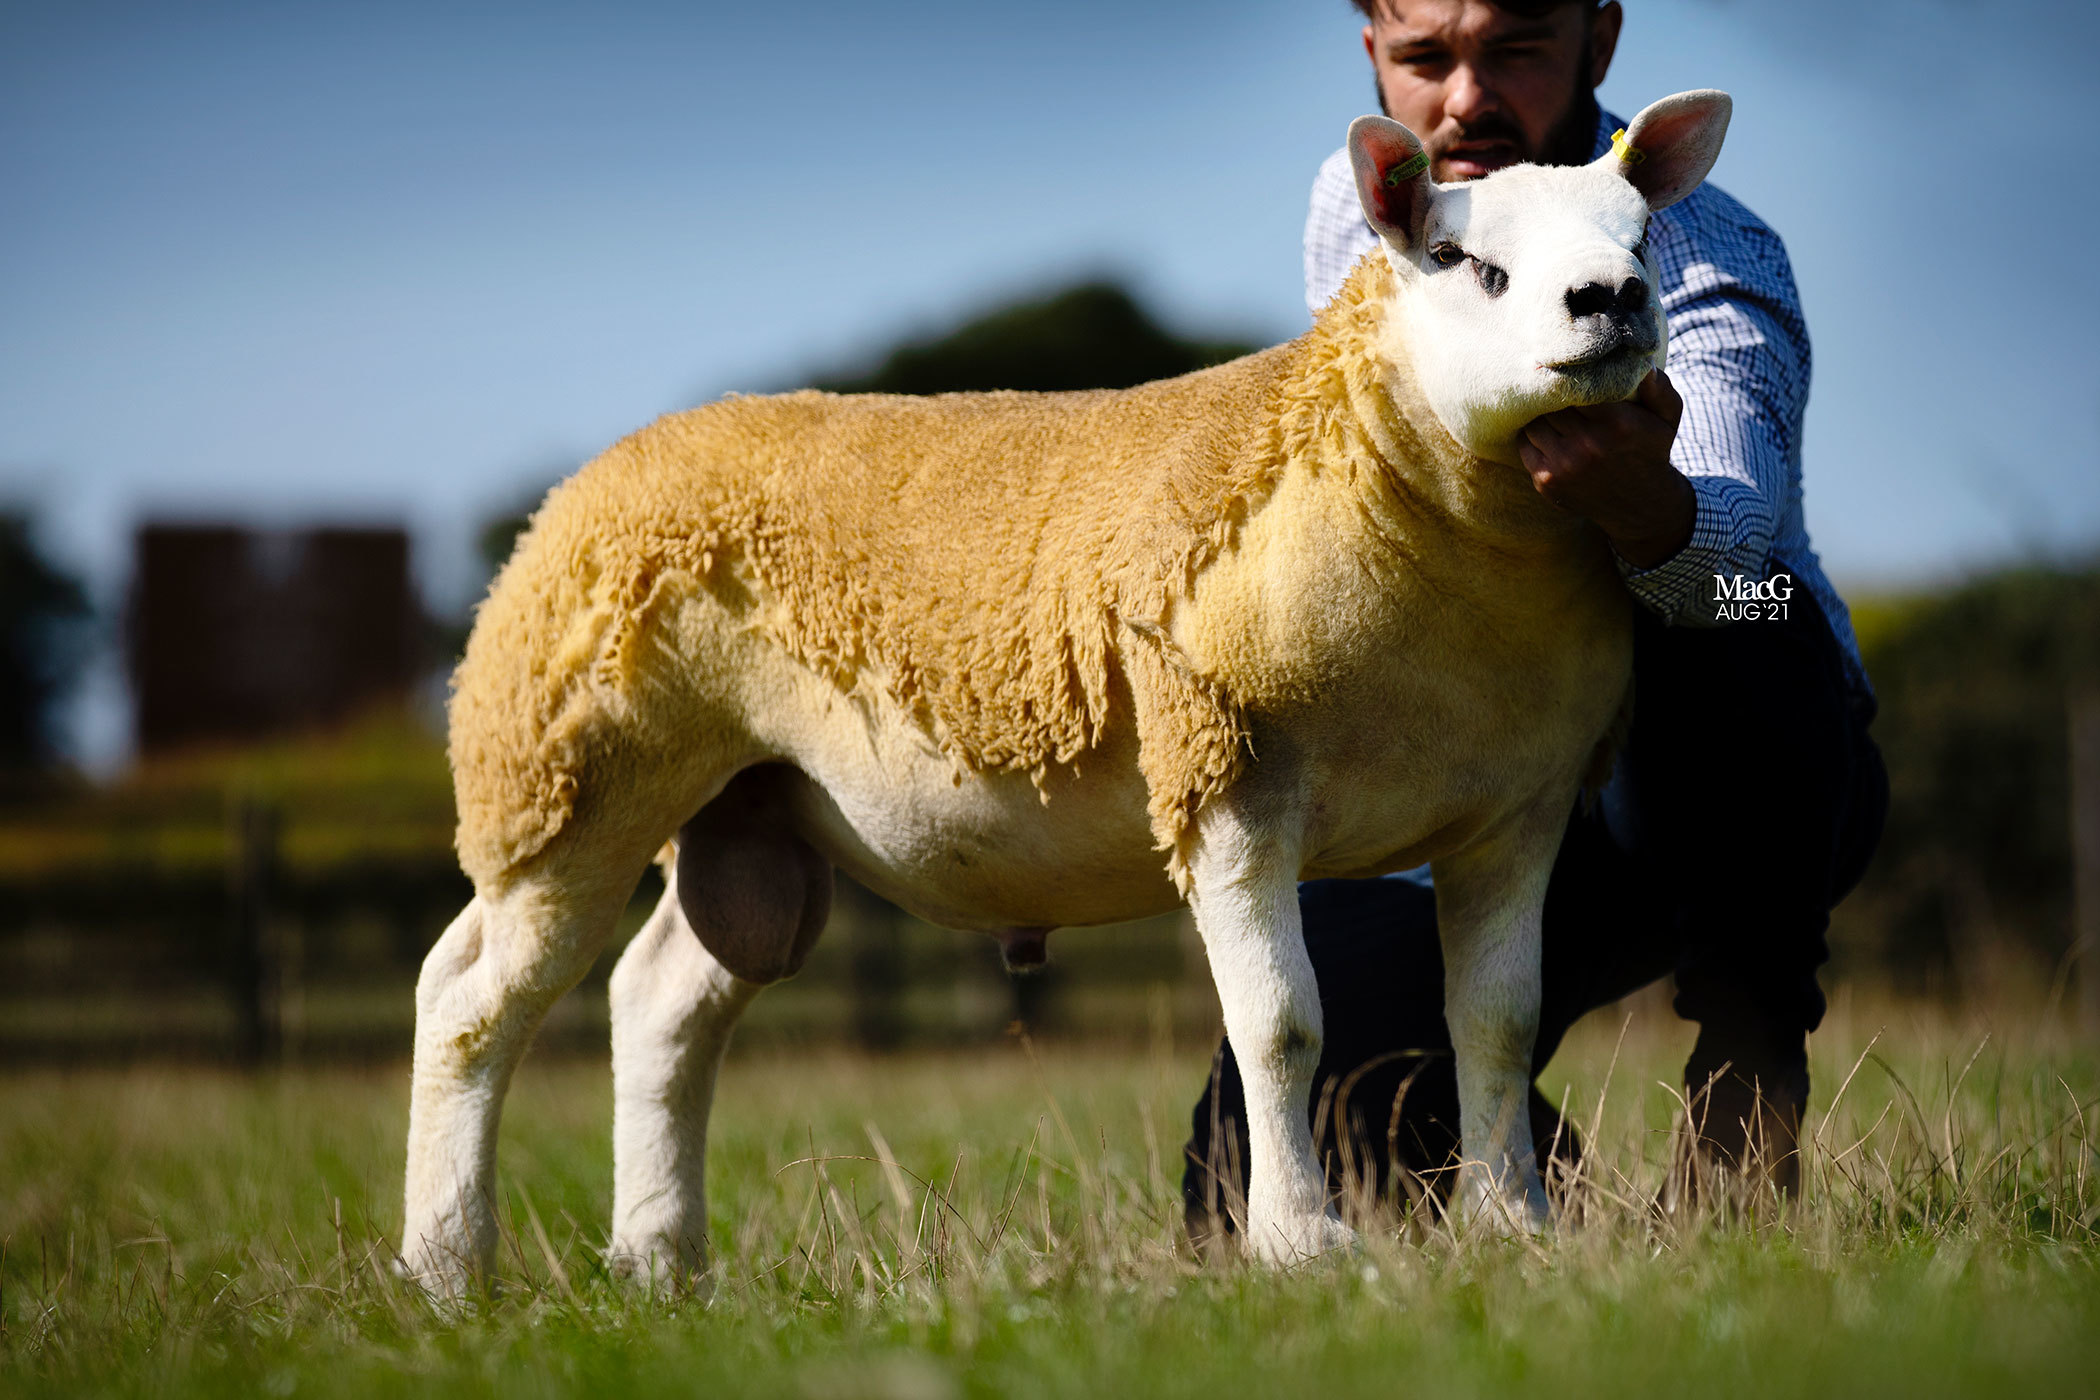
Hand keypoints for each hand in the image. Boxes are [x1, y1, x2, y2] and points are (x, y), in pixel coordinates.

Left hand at [1518, 368, 1693, 568]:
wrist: (1640, 505)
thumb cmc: (1651, 451)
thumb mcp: (1667, 418)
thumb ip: (1660, 388)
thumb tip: (1644, 366)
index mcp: (1616, 424)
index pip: (1578, 386)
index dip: (1571, 378)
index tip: (1570, 372)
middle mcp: (1587, 445)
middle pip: (1552, 403)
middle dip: (1554, 396)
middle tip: (1555, 388)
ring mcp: (1564, 465)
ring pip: (1534, 423)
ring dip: (1541, 416)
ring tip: (1552, 411)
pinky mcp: (1546, 481)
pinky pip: (1525, 445)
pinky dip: (1531, 435)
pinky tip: (1546, 432)